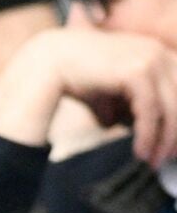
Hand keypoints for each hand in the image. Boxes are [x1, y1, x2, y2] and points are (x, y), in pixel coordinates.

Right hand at [0, 29, 176, 165]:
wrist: (48, 61)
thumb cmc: (79, 75)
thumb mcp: (115, 87)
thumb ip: (134, 102)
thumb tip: (149, 131)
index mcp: (157, 51)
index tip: (173, 143)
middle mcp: (159, 51)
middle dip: (176, 131)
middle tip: (170, 157)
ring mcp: (150, 59)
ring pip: (172, 108)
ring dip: (165, 139)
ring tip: (155, 161)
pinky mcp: (137, 71)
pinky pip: (151, 111)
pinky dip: (149, 135)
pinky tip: (141, 152)